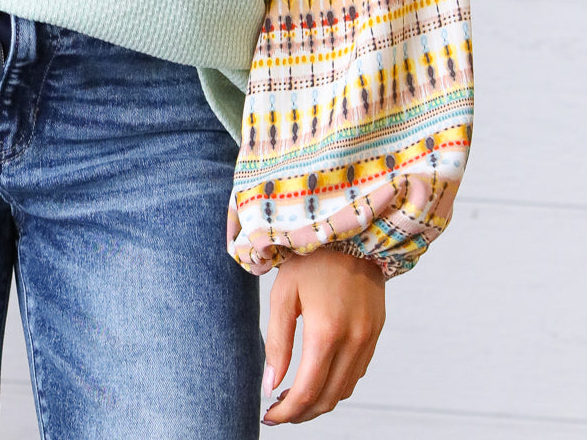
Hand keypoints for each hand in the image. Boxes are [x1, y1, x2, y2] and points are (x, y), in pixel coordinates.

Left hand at [261, 245, 384, 424]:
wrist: (350, 231)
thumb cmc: (310, 259)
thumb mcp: (283, 295)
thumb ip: (278, 343)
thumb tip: (270, 386)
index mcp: (327, 332)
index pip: (308, 392)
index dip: (287, 412)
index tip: (268, 416)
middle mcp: (354, 340)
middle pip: (328, 398)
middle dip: (302, 412)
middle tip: (279, 411)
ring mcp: (370, 337)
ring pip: (345, 389)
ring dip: (321, 400)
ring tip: (295, 397)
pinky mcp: (377, 331)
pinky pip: (358, 371)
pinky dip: (338, 383)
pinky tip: (319, 374)